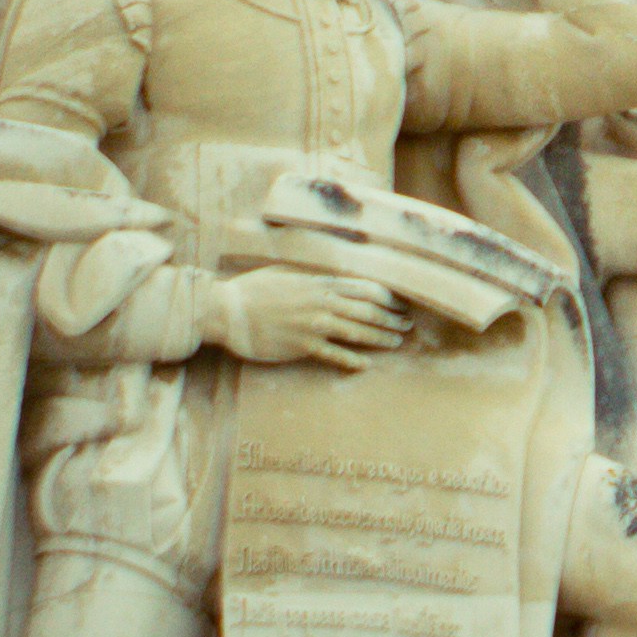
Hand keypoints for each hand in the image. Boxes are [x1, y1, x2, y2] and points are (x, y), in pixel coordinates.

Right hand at [211, 267, 407, 370]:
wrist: (229, 311)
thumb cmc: (253, 289)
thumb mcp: (285, 271)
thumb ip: (311, 274)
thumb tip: (330, 275)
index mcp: (319, 283)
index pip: (363, 289)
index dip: (386, 297)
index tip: (400, 303)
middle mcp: (321, 302)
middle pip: (367, 310)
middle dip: (391, 318)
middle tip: (408, 324)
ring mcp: (313, 325)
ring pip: (357, 331)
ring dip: (380, 337)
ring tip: (397, 341)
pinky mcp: (303, 346)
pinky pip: (334, 355)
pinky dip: (352, 360)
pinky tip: (366, 365)